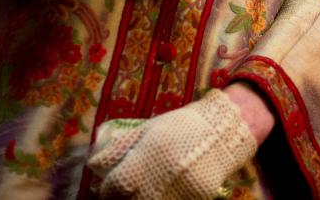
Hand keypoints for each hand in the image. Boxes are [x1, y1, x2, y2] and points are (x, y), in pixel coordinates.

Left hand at [87, 87, 257, 199]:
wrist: (223, 130)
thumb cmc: (182, 126)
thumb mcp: (150, 129)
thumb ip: (123, 147)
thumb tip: (96, 164)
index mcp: (145, 157)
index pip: (113, 188)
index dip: (108, 189)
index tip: (112, 186)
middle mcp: (158, 178)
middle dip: (125, 197)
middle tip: (128, 190)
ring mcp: (177, 191)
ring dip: (145, 198)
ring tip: (148, 189)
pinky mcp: (194, 199)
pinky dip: (167, 198)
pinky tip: (167, 189)